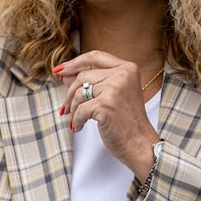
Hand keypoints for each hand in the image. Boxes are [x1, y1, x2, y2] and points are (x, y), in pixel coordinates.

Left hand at [56, 50, 158, 177]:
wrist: (140, 144)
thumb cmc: (127, 121)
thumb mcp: (113, 94)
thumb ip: (92, 81)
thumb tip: (64, 74)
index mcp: (127, 68)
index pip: (94, 57)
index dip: (75, 62)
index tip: (60, 70)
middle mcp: (122, 75)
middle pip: (83, 75)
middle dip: (69, 92)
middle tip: (65, 106)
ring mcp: (115, 89)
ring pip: (79, 92)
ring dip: (72, 108)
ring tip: (75, 119)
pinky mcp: (106, 105)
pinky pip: (80, 109)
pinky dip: (76, 120)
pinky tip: (78, 127)